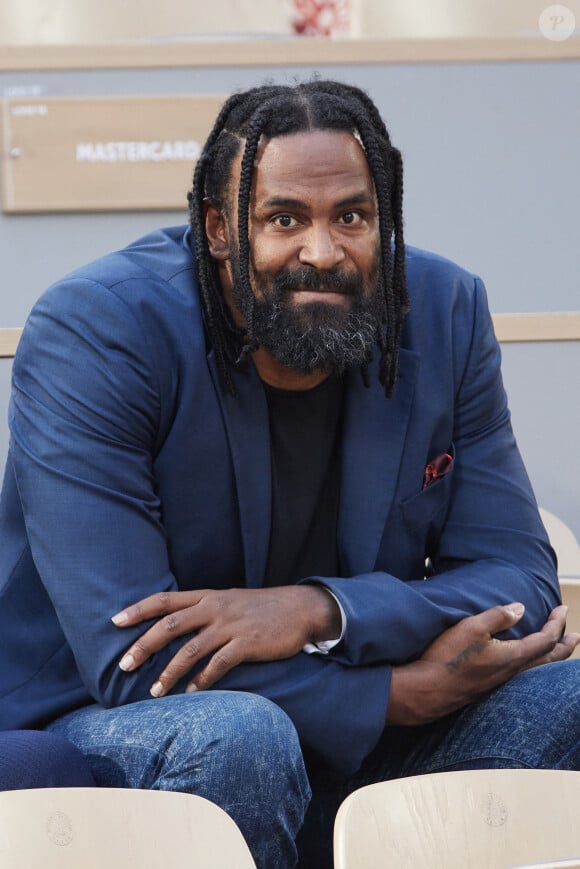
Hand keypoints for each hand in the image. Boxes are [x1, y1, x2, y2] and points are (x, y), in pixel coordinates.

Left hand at [112, 586, 340, 695]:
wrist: (300, 608)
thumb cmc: (261, 608)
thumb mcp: (229, 601)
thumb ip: (203, 611)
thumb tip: (174, 627)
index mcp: (208, 596)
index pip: (165, 600)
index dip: (139, 609)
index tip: (115, 621)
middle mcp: (215, 608)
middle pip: (170, 625)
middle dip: (144, 645)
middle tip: (124, 665)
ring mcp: (230, 626)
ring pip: (191, 649)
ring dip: (170, 672)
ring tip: (155, 692)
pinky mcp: (247, 643)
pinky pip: (218, 664)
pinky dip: (202, 680)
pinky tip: (192, 693)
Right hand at [387, 603, 579, 725]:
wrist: (425, 692)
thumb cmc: (447, 659)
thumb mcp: (471, 628)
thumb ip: (498, 616)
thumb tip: (520, 608)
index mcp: (511, 657)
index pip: (545, 639)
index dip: (556, 623)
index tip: (562, 608)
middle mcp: (511, 672)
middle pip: (547, 660)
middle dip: (564, 647)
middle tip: (577, 638)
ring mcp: (499, 682)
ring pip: (535, 670)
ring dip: (551, 658)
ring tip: (556, 651)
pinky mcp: (487, 686)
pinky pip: (522, 675)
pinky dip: (533, 665)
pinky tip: (522, 663)